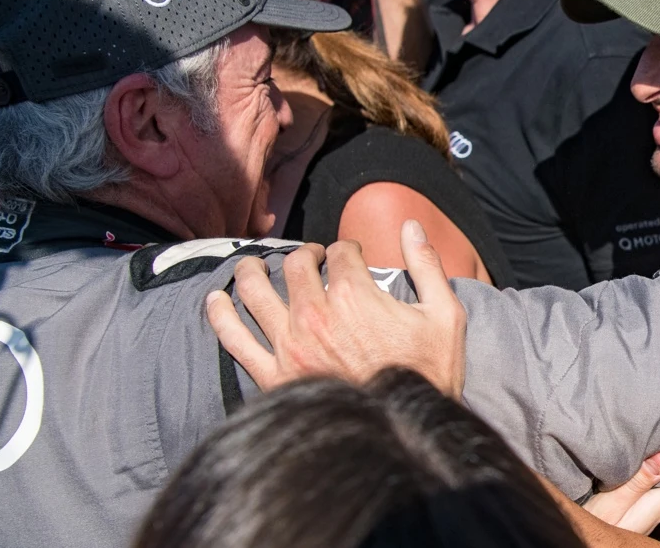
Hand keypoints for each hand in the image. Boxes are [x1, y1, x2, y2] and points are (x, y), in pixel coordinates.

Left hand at [206, 220, 466, 395]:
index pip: (340, 252)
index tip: (350, 256)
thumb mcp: (444, 315)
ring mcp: (288, 345)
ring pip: (256, 291)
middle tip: (310, 259)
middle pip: (296, 264)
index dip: (346, 249)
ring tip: (253, 265)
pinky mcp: (272, 375)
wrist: (404, 434)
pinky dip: (220, 315)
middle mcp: (314, 314)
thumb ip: (426, 265)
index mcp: (353, 294)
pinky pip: (234, 338)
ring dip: (252, 270)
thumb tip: (411, 225)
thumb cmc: (427, 375)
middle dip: (304, 254)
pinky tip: (215, 299)